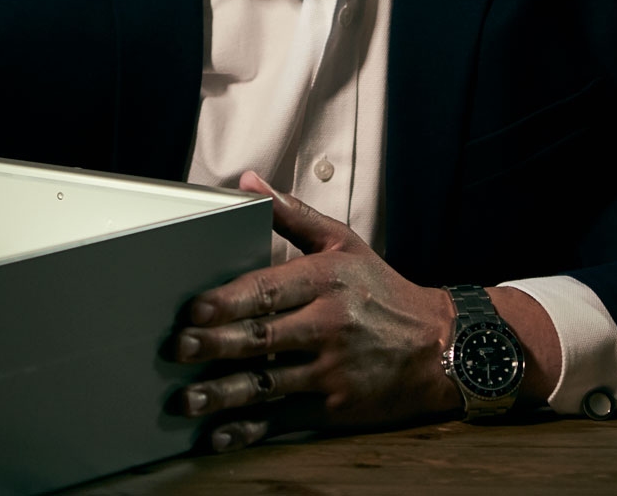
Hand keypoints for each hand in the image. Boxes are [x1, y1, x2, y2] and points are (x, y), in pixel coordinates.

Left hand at [170, 171, 461, 450]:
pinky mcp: (335, 409)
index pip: (269, 290)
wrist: (439, 347)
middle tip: (177, 349)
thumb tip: (249, 183)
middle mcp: (328, 325)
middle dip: (216, 345)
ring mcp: (331, 371)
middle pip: (263, 337)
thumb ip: (292, 214)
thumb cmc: (384, 291)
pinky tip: (219, 434)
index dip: (229, 301)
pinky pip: (284, 419)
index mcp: (325, 281)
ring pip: (268, 384)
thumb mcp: (345, 243)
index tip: (193, 309)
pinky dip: (250, 429)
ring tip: (187, 399)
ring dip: (223, 393)